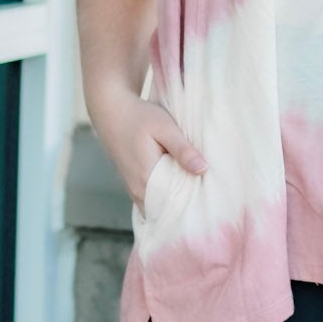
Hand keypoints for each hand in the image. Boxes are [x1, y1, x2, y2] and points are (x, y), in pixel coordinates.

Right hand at [94, 92, 207, 211]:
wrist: (112, 111)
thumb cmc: (139, 117)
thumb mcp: (165, 128)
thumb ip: (182, 150)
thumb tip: (203, 169)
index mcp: (147, 179)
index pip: (174, 207)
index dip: (193, 206)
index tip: (210, 201)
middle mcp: (138, 190)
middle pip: (167, 210)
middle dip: (186, 207)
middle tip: (208, 200)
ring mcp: (133, 190)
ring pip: (159, 207)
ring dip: (176, 203)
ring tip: (197, 195)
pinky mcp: (133, 186)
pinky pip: (152, 201)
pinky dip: (166, 198)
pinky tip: (181, 188)